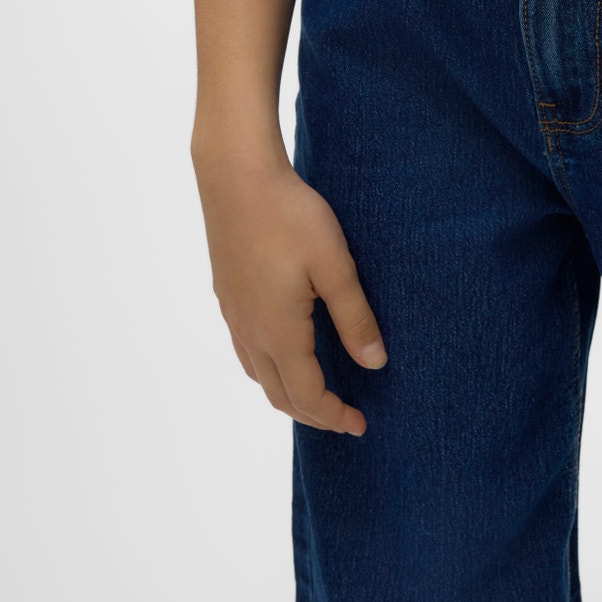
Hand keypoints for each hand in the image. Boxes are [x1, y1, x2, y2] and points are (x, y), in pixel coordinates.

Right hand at [191, 138, 386, 434]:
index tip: (360, 425)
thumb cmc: (291, 216)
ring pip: (258, 374)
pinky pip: (246, 350)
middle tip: (345, 418)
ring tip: (318, 393)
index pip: (307, 395)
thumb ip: (355, 318)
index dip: (334, 416)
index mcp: (279, 331)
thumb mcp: (335, 266)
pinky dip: (269, 368)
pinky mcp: (227, 295)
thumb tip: (375, 365)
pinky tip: (285, 352)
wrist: (236, 176)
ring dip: (288, 394)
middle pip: (279, 394)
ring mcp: (233, 314)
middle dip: (313, 414)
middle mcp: (250, 331)